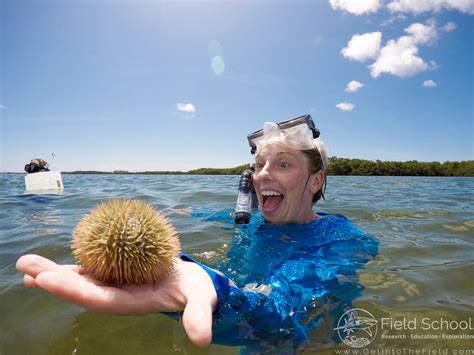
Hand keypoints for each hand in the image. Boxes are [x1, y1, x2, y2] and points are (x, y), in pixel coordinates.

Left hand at [16, 254, 216, 346]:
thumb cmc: (196, 290)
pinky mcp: (116, 272)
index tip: (47, 279)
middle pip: (80, 289)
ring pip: (80, 278)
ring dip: (53, 272)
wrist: (191, 282)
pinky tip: (49, 262)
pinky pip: (91, 267)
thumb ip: (198, 316)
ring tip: (25, 263)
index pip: (99, 299)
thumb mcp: (200, 299)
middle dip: (53, 281)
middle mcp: (117, 296)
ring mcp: (114, 284)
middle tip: (26, 267)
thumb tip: (202, 339)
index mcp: (131, 303)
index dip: (73, 291)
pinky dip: (71, 264)